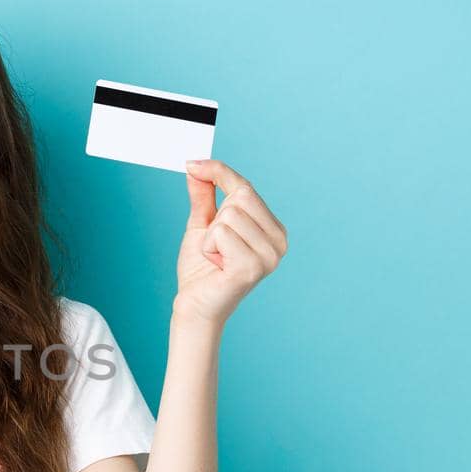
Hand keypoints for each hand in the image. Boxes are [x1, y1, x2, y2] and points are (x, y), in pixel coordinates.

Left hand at [173, 159, 288, 327]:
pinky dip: (209, 248)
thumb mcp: (203, 226)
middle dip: (215, 219)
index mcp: (273, 230)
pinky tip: (216, 266)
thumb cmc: (201, 270)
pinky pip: (221, 234)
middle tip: (214, 246)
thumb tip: (196, 165)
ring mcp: (269, 256)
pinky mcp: (252, 267)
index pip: (246, 187)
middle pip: (240, 197)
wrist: (194, 307)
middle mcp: (279, 242)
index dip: (218, 172)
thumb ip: (204, 196)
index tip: (191, 164)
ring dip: (210, 237)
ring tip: (216, 258)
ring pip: (228, 216)